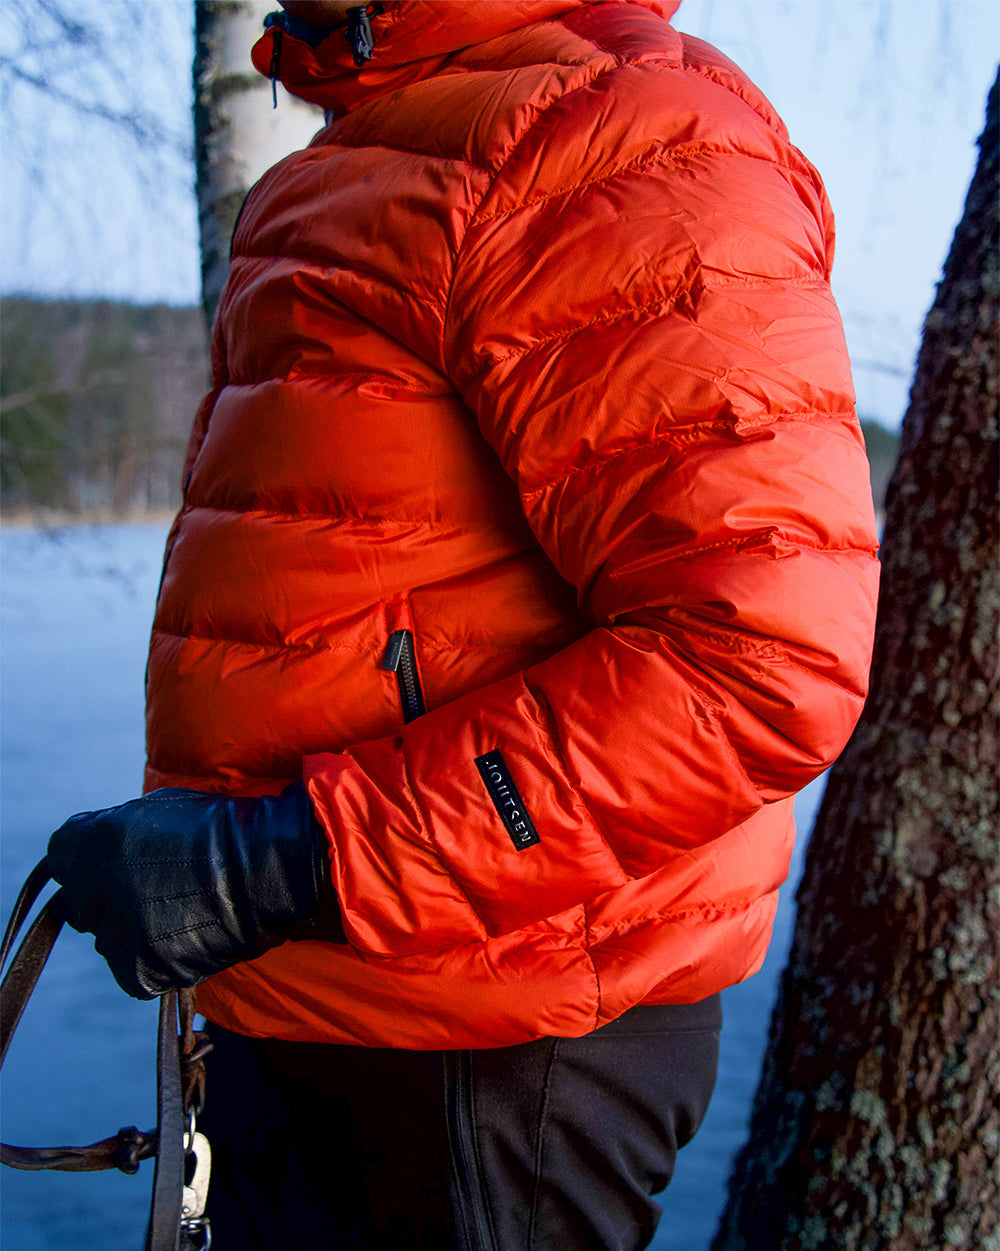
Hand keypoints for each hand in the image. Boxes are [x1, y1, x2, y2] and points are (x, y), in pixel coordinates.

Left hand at [46, 783, 340, 998]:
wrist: (263, 866)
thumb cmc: (215, 828)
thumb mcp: (155, 807)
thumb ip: (114, 829)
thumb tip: (100, 846)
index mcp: (83, 843)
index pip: (62, 857)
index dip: (93, 859)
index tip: (120, 860)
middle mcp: (86, 891)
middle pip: (83, 903)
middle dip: (109, 897)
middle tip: (157, 889)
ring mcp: (112, 935)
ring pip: (110, 940)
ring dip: (133, 931)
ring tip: (182, 913)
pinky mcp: (135, 972)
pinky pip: (136, 971)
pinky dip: (157, 960)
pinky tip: (188, 937)